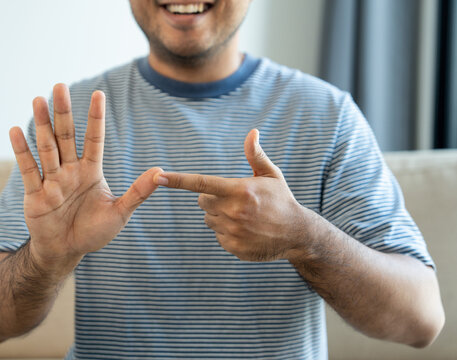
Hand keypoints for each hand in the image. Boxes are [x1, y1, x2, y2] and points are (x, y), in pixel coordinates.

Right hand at [9, 84, 162, 273]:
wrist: (66, 251)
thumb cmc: (94, 232)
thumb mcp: (120, 212)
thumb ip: (138, 192)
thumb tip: (161, 172)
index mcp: (91, 171)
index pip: (93, 139)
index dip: (95, 118)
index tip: (99, 94)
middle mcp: (70, 171)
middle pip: (66, 136)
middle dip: (63, 112)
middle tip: (60, 86)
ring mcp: (51, 180)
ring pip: (46, 147)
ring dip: (41, 124)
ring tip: (38, 100)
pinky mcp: (35, 194)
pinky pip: (27, 169)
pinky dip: (22, 151)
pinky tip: (16, 131)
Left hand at [154, 129, 307, 261]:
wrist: (297, 234)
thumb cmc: (281, 200)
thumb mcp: (271, 175)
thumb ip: (255, 155)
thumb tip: (252, 132)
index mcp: (240, 190)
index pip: (202, 183)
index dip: (178, 180)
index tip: (159, 177)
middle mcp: (234, 211)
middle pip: (202, 201)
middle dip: (213, 199)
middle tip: (235, 200)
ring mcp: (233, 232)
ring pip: (209, 219)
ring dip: (221, 216)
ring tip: (244, 216)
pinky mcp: (233, 247)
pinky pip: (218, 236)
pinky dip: (228, 232)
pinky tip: (246, 230)